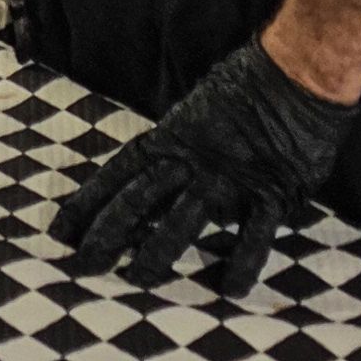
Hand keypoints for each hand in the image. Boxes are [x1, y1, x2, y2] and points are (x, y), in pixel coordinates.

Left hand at [50, 39, 356, 298]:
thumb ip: (181, 146)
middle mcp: (194, 160)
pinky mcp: (271, 192)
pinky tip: (229, 288)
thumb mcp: (201, 109)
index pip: (121, 173)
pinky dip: (243, 263)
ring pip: (184, 220)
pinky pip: (254, 235)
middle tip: (82, 265)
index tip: (61, 230)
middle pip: (140, 199)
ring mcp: (230, 178)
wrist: (299, 71)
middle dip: (108, 233)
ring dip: (158, 252)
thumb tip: (159, 176)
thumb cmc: (251, 85)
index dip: (89, 202)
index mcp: (174, 137)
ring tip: (136, 281)